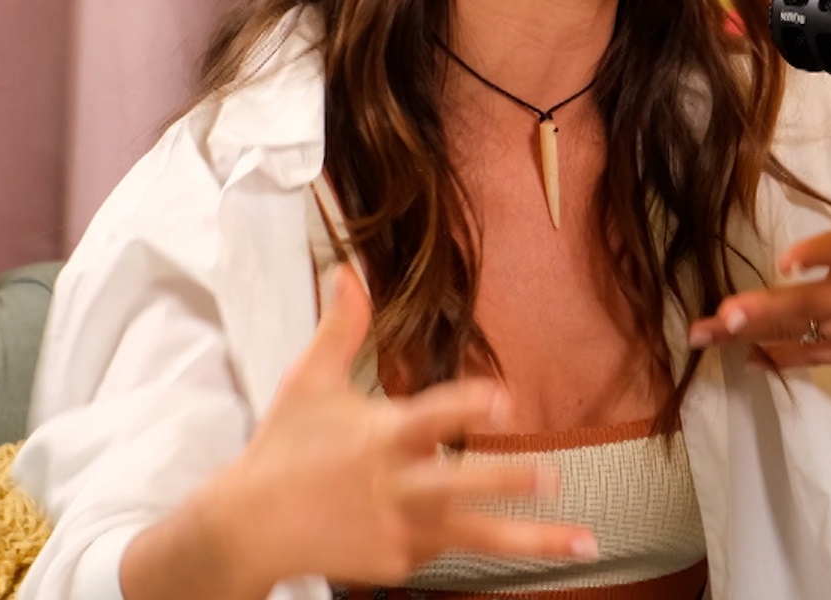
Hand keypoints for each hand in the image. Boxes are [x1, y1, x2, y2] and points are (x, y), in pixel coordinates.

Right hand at [148, 268, 596, 595]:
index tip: (504, 398)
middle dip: (506, 482)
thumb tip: (348, 267)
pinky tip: (480, 524)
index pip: (431, 416)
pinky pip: (444, 547)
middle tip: (553, 476)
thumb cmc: (282, 448)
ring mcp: (399, 529)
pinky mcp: (398, 563)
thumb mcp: (308, 382)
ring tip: (584, 543)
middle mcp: (395, 485)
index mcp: (380, 435)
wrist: (246, 528)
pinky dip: (461, 536)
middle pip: (459, 485)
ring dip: (531, 540)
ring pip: (474, 535)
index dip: (468, 405)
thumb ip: (341, 326)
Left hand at [686, 201, 830, 372]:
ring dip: (755, 336)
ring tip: (711, 334)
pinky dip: (781, 357)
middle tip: (723, 315)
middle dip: (764, 311)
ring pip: (803, 336)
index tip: (788, 261)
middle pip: (811, 304)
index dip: (819, 254)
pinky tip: (746, 354)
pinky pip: (815, 358)